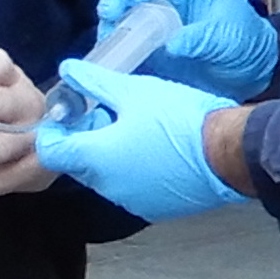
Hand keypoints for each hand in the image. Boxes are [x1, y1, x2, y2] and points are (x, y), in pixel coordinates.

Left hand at [31, 59, 254, 223]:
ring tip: (134, 129)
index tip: (68, 114)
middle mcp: (107, 186)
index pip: (50, 152)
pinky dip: (132, 171)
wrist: (229, 151)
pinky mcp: (153, 208)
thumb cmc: (182, 119)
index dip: (53, 131)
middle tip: (106, 114)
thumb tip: (68, 70)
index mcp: (96, 158)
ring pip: (104, 176)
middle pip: (77, 164)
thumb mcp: (134, 91)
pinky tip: (153, 150)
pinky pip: (130, 188)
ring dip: (108, 156)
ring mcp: (130, 201)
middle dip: (83, 140)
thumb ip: (94, 82)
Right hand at [88, 0, 278, 98]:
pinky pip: (124, 33)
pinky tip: (110, 53)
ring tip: (106, 38)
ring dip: (112, 20)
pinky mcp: (147, 36)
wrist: (246, 69)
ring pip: (124, 4)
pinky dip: (114, 41)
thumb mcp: (228, 41)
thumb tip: (171, 45)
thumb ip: (201, 40)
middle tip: (108, 13)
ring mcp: (155, 13)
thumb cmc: (244, 44)